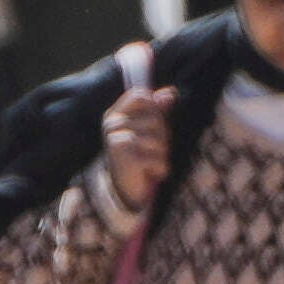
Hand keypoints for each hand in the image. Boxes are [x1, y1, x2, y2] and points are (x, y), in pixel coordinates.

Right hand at [102, 75, 178, 207]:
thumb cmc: (139, 155)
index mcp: (115, 113)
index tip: (151, 124)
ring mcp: (116, 140)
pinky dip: (160, 168)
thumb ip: (158, 109)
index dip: (154, 108)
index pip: (142, 95)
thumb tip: (170, 92)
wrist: (123, 190)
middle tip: (150, 151)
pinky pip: (157, 158)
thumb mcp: (148, 129)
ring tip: (150, 163)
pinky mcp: (124, 159)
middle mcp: (112, 124)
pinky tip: (150, 173)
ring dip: (162, 154)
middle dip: (162, 136)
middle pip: (155, 118)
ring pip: (159, 139)